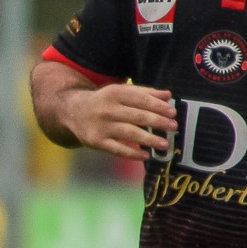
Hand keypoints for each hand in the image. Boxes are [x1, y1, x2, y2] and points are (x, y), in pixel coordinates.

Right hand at [59, 83, 176, 160]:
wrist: (72, 111)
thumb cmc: (104, 101)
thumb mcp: (120, 91)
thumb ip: (144, 92)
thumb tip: (168, 95)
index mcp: (115, 94)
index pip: (141, 100)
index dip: (158, 106)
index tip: (172, 112)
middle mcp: (107, 110)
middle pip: (137, 116)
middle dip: (157, 122)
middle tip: (173, 127)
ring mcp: (101, 126)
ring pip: (129, 133)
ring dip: (149, 139)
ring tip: (165, 144)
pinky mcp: (96, 141)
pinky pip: (117, 149)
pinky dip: (133, 154)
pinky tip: (146, 155)